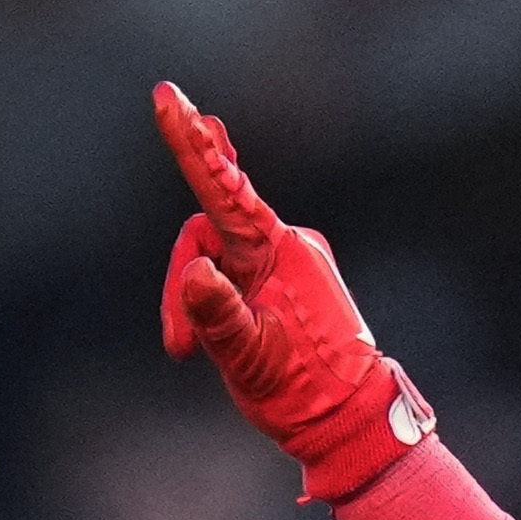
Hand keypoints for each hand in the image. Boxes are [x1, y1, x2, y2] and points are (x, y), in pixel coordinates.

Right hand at [152, 81, 432, 504]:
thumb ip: (220, 316)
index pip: (225, 188)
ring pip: (214, 257)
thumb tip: (194, 272)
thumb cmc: (308, 395)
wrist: (353, 423)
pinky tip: (203, 341)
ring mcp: (286, 261)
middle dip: (182, 282)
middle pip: (206, 232)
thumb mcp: (255, 360)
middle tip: (176, 347)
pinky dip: (212, 299)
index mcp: (282, 251)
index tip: (166, 96)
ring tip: (191, 355)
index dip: (191, 143)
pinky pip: (232, 270)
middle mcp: (287, 245)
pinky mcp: (283, 281)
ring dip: (194, 303)